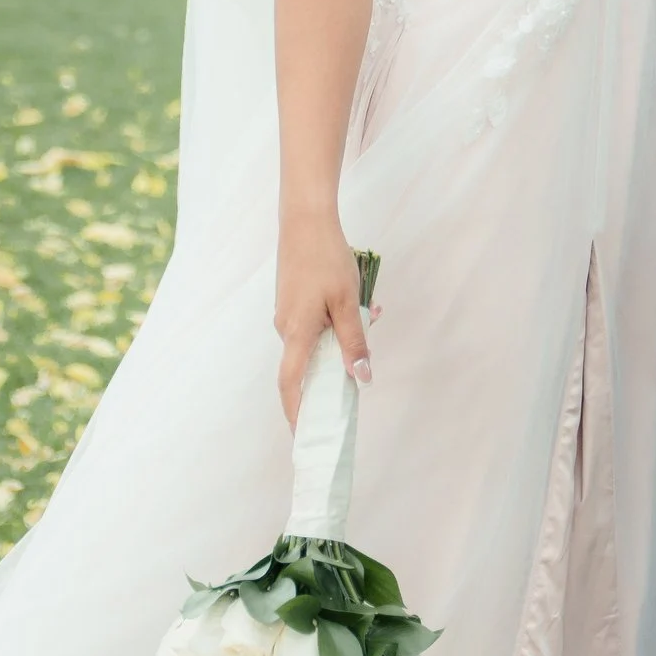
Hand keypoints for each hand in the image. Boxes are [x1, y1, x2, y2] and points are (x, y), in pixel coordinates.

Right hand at [276, 213, 370, 430]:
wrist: (305, 220)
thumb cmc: (326, 259)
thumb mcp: (347, 303)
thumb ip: (354, 342)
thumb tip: (362, 377)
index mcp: (296, 333)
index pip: (291, 385)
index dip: (296, 413)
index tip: (304, 435)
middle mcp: (285, 327)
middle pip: (307, 364)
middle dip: (334, 368)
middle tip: (360, 369)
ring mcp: (287, 313)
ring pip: (315, 340)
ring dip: (341, 336)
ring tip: (370, 311)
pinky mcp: (292, 301)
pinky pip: (314, 323)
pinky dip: (334, 321)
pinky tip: (358, 301)